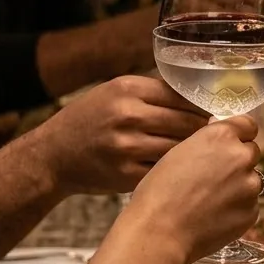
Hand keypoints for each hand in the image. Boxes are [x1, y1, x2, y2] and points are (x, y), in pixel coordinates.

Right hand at [36, 76, 206, 195]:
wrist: (53, 156)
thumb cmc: (87, 122)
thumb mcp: (113, 93)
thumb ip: (151, 92)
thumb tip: (197, 97)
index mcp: (128, 89)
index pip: (183, 95)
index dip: (202, 106)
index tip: (210, 114)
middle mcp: (128, 115)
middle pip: (187, 122)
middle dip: (202, 131)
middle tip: (210, 138)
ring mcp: (127, 146)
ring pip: (180, 148)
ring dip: (192, 153)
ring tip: (197, 155)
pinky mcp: (126, 174)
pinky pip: (165, 171)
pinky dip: (174, 171)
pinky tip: (176, 171)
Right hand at [129, 116, 262, 263]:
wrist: (159, 232)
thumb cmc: (159, 192)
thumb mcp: (177, 152)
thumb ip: (206, 142)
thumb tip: (218, 136)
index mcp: (221, 136)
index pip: (247, 125)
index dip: (239, 135)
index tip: (232, 143)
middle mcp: (241, 157)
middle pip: (251, 152)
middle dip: (237, 161)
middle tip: (213, 177)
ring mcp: (250, 186)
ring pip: (251, 180)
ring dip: (238, 186)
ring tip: (209, 201)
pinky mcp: (251, 212)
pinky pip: (248, 205)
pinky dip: (236, 209)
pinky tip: (213, 216)